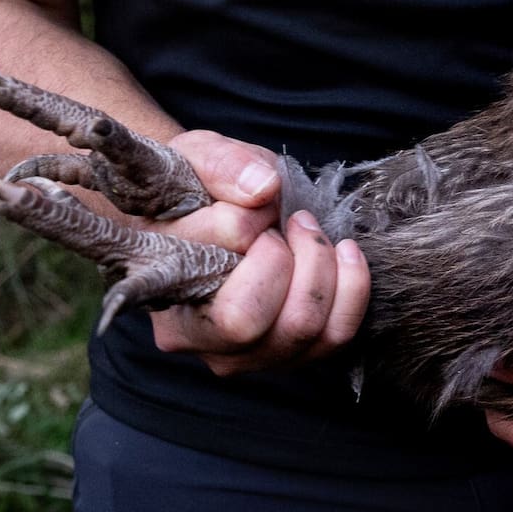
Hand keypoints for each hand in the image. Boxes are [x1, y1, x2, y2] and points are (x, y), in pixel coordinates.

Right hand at [145, 130, 370, 375]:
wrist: (216, 214)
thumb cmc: (201, 186)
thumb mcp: (198, 154)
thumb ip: (223, 164)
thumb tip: (262, 189)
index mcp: (160, 282)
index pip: (209, 265)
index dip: (246, 224)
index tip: (254, 201)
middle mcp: (192, 335)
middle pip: (247, 321)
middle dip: (288, 257)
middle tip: (291, 221)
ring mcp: (240, 355)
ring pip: (299, 330)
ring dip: (323, 267)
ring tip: (310, 231)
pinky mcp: (286, 357)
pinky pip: (334, 336)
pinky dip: (352, 288)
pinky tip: (344, 253)